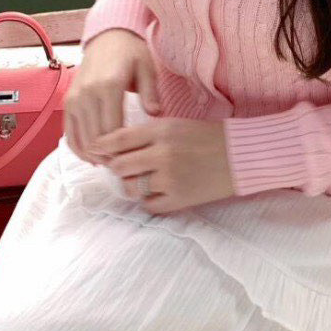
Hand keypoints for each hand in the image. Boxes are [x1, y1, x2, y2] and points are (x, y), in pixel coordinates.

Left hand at [91, 116, 235, 213]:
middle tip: (122, 168)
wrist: (236, 156)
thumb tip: (114, 147)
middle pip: (120, 167)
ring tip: (142, 180)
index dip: (102, 146)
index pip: (119, 139)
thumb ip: (146, 134)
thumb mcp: (174, 125)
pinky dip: (149, 200)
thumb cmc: (204, 136)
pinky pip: (148, 205)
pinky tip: (157, 192)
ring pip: (132, 188)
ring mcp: (170, 179)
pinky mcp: (178, 199)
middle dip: (117, 168)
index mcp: (161, 131)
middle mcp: (162, 154)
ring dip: (132, 185)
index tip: (94, 149)